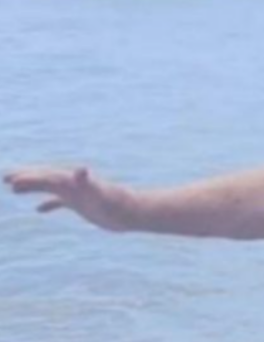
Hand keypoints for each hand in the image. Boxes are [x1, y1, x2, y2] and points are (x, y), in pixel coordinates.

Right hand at [4, 167, 135, 231]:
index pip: (49, 177)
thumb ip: (90, 182)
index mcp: (75, 182)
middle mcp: (75, 185)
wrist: (133, 212)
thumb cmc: (118, 204)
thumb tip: (81, 170)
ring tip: (13, 187)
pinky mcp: (83, 204)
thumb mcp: (102, 194)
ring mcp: (78, 194)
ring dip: (33, 186)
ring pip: (51, 188)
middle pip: (47, 178)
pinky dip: (50, 204)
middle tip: (5, 176)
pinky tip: (38, 209)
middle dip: (26, 177)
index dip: (30, 178)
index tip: (11, 180)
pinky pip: (62, 202)